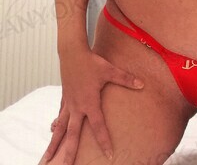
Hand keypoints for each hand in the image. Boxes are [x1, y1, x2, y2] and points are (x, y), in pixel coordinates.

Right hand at [43, 47, 144, 163]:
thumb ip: (126, 79)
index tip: (109, 155)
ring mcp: (68, 103)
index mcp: (89, 103)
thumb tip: (142, 84)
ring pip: (59, 129)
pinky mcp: (64, 98)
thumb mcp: (110, 70)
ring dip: (53, 144)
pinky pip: (59, 116)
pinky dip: (56, 125)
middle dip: (68, 153)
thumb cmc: (92, 61)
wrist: (72, 52)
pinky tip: (53, 131)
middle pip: (72, 135)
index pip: (98, 127)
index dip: (104, 141)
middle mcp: (77, 107)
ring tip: (46, 159)